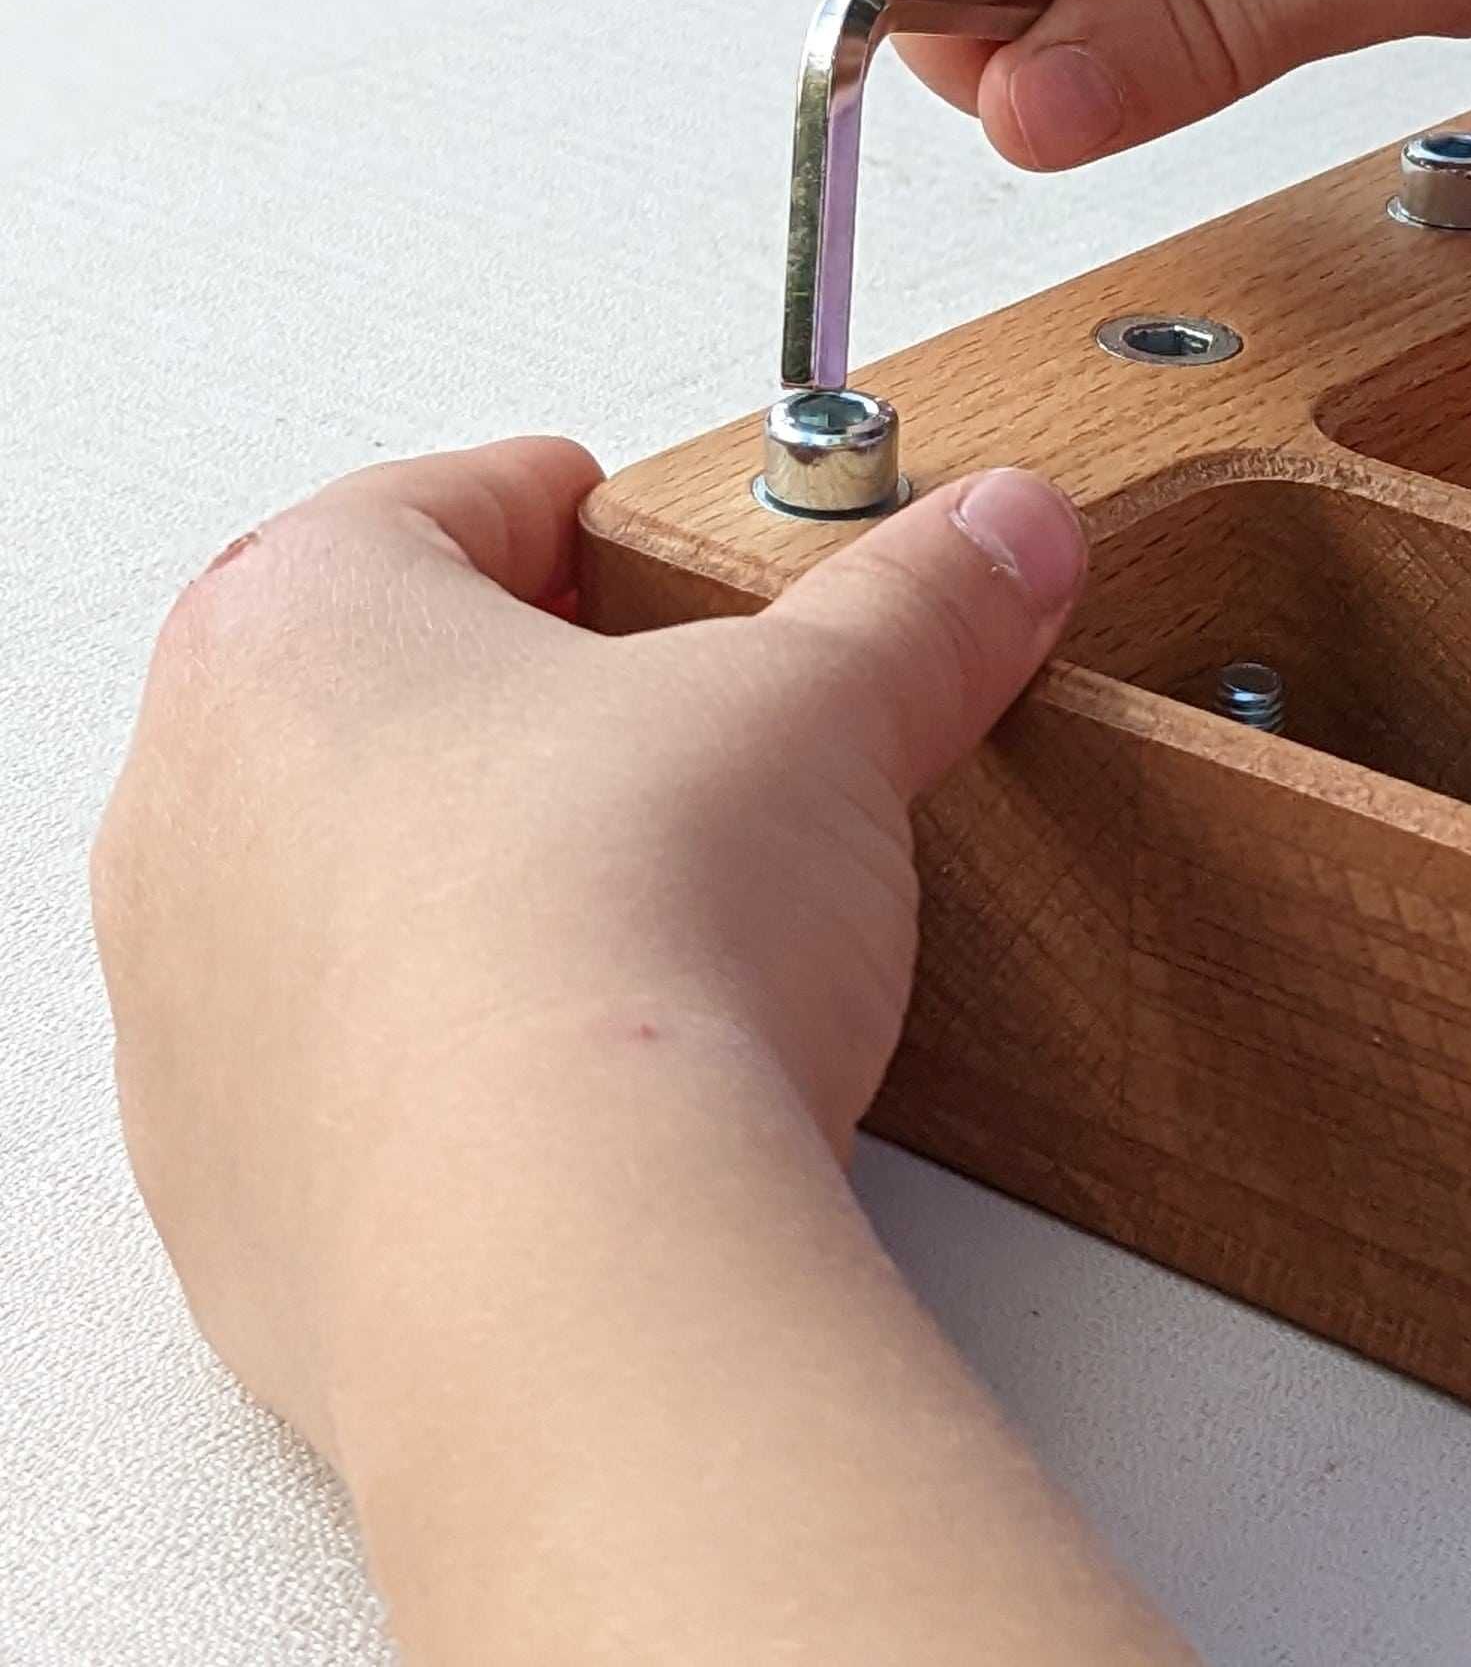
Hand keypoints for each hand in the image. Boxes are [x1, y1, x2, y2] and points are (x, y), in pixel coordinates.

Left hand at [92, 438, 1087, 1456]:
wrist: (564, 1258)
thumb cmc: (618, 941)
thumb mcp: (826, 708)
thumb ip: (915, 605)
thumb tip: (995, 543)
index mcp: (291, 629)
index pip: (437, 504)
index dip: (568, 507)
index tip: (635, 536)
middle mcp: (186, 806)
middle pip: (373, 697)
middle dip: (522, 702)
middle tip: (667, 727)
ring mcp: (184, 1013)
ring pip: (340, 889)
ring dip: (471, 883)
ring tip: (640, 914)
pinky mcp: (225, 1189)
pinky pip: (340, 1075)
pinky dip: (449, 1057)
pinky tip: (584, 1077)